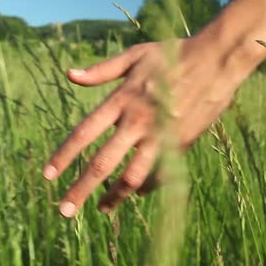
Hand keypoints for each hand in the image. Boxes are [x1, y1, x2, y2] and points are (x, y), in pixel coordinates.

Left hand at [43, 38, 251, 217]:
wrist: (217, 60)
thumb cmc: (173, 54)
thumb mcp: (134, 56)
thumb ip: (100, 71)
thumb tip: (69, 75)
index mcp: (121, 100)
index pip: (83, 134)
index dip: (63, 157)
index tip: (48, 176)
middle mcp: (137, 122)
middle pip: (102, 164)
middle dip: (80, 190)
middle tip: (64, 210)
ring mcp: (160, 136)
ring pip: (132, 177)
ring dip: (114, 197)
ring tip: (101, 209)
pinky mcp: (180, 144)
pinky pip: (160, 173)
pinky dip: (146, 185)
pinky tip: (135, 192)